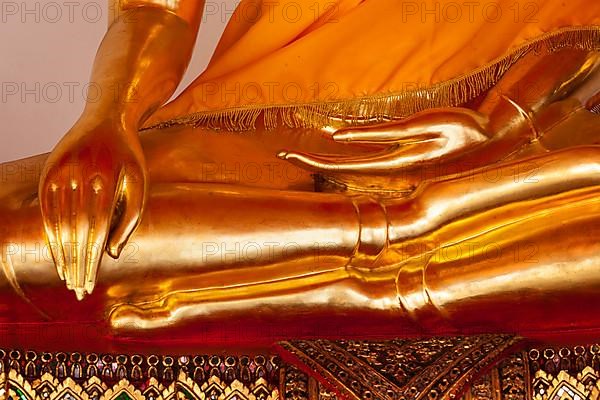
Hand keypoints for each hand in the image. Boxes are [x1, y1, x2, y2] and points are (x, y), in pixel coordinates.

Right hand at [39, 120, 146, 298]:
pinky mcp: (48, 171)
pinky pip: (46, 210)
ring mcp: (60, 172)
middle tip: (79, 290)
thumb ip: (129, 218)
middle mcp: (79, 174)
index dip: (91, 259)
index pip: (96, 229)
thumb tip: (113, 254)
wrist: (107, 118)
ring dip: (62, 254)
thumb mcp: (138, 182)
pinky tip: (56, 254)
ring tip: (68, 278)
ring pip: (58, 222)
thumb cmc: (128, 156)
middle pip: (75, 230)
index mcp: (106, 177)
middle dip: (77, 263)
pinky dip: (50, 234)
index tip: (91, 283)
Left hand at [278, 108, 489, 173]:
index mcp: (392, 166)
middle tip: (283, 155)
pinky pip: (368, 157)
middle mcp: (390, 173)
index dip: (311, 161)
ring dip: (327, 159)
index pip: (340, 167)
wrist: (495, 140)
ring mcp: (397, 169)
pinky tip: (337, 141)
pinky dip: (348, 151)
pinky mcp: (405, 160)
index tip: (285, 155)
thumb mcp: (421, 125)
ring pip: (352, 167)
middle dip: (311, 163)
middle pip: (340, 171)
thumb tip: (337, 138)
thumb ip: (379, 135)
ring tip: (302, 152)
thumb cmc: (463, 129)